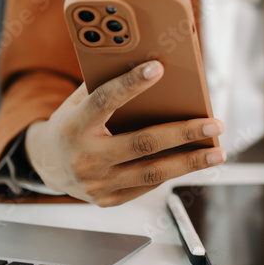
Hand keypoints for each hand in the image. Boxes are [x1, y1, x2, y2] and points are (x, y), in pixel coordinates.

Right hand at [24, 60, 226, 206]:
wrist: (46, 166)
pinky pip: (147, 186)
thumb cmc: (71, 124)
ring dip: (190, 162)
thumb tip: (146, 63)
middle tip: (214, 124)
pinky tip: (193, 162)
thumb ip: (104, 85)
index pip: (104, 101)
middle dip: (183, 133)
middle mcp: (85, 158)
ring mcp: (97, 183)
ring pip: (152, 173)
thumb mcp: (77, 102)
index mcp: (74, 126)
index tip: (158, 68)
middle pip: (142, 143)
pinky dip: (172, 173)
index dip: (130, 84)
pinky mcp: (108, 200)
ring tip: (217, 152)